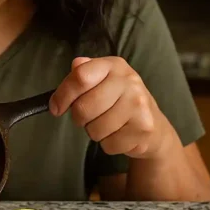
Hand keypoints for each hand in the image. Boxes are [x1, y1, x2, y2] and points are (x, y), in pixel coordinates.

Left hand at [49, 56, 177, 159]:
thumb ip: (83, 72)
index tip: (56, 108)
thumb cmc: (118, 100)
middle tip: (87, 118)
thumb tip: (74, 66)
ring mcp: (139, 105)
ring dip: (94, 132)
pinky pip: (109, 144)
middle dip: (79, 118)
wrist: (153, 125)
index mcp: (113, 65)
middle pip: (83, 107)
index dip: (63, 95)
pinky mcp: (144, 128)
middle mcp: (129, 81)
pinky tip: (119, 134)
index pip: (80, 76)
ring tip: (107, 124)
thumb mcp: (101, 80)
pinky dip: (108, 144)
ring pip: (95, 129)